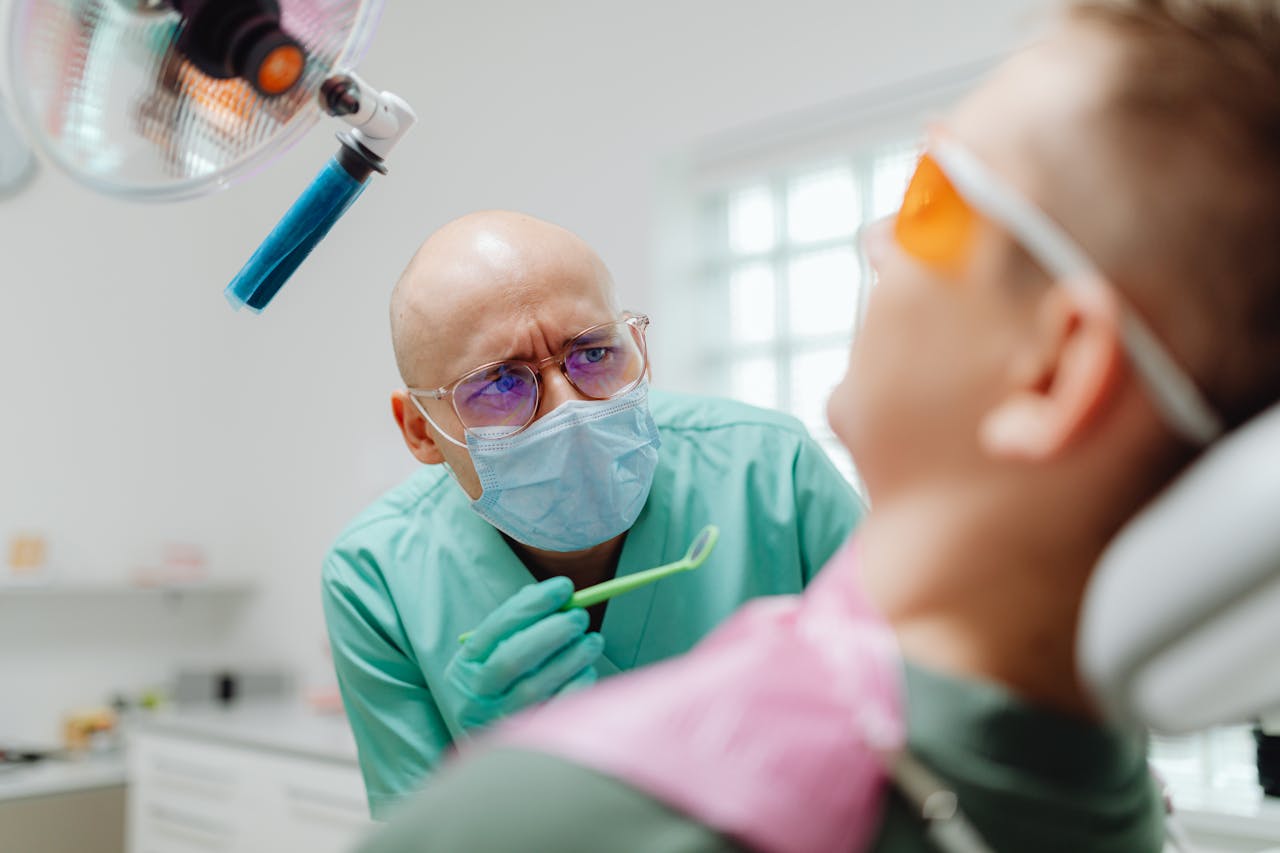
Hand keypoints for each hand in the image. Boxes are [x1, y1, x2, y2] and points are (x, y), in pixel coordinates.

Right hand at [444, 577, 603, 732]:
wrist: (495, 754)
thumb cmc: (503, 688)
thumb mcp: (495, 657)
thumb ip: (520, 625)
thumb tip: (559, 597)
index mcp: (464, 667)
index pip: (496, 628)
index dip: (532, 605)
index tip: (564, 587)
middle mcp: (475, 698)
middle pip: (512, 659)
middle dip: (551, 632)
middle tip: (580, 617)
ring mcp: (498, 723)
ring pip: (537, 686)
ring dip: (571, 657)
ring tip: (593, 640)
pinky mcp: (526, 741)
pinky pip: (556, 711)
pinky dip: (576, 686)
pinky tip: (588, 670)